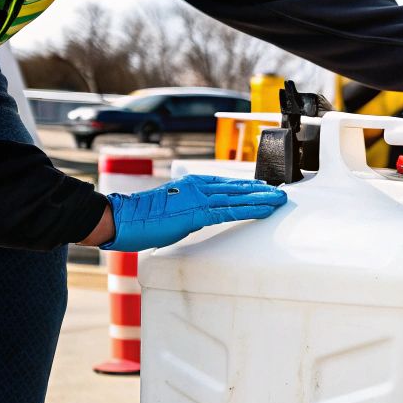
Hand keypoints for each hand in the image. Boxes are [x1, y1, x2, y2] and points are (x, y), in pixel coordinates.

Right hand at [101, 175, 288, 251]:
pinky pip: (231, 211)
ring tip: (279, 200)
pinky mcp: (198, 213)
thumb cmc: (141, 218)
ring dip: (261, 199)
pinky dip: (250, 210)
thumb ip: (188, 209)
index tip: (261, 187)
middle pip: (236, 188)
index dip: (246, 186)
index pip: (225, 183)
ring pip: (237, 197)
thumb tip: (197, 215)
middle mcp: (197, 187)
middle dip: (259, 190)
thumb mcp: (170, 208)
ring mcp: (198, 199)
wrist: (123, 218)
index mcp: (190, 184)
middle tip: (279, 192)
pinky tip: (265, 210)